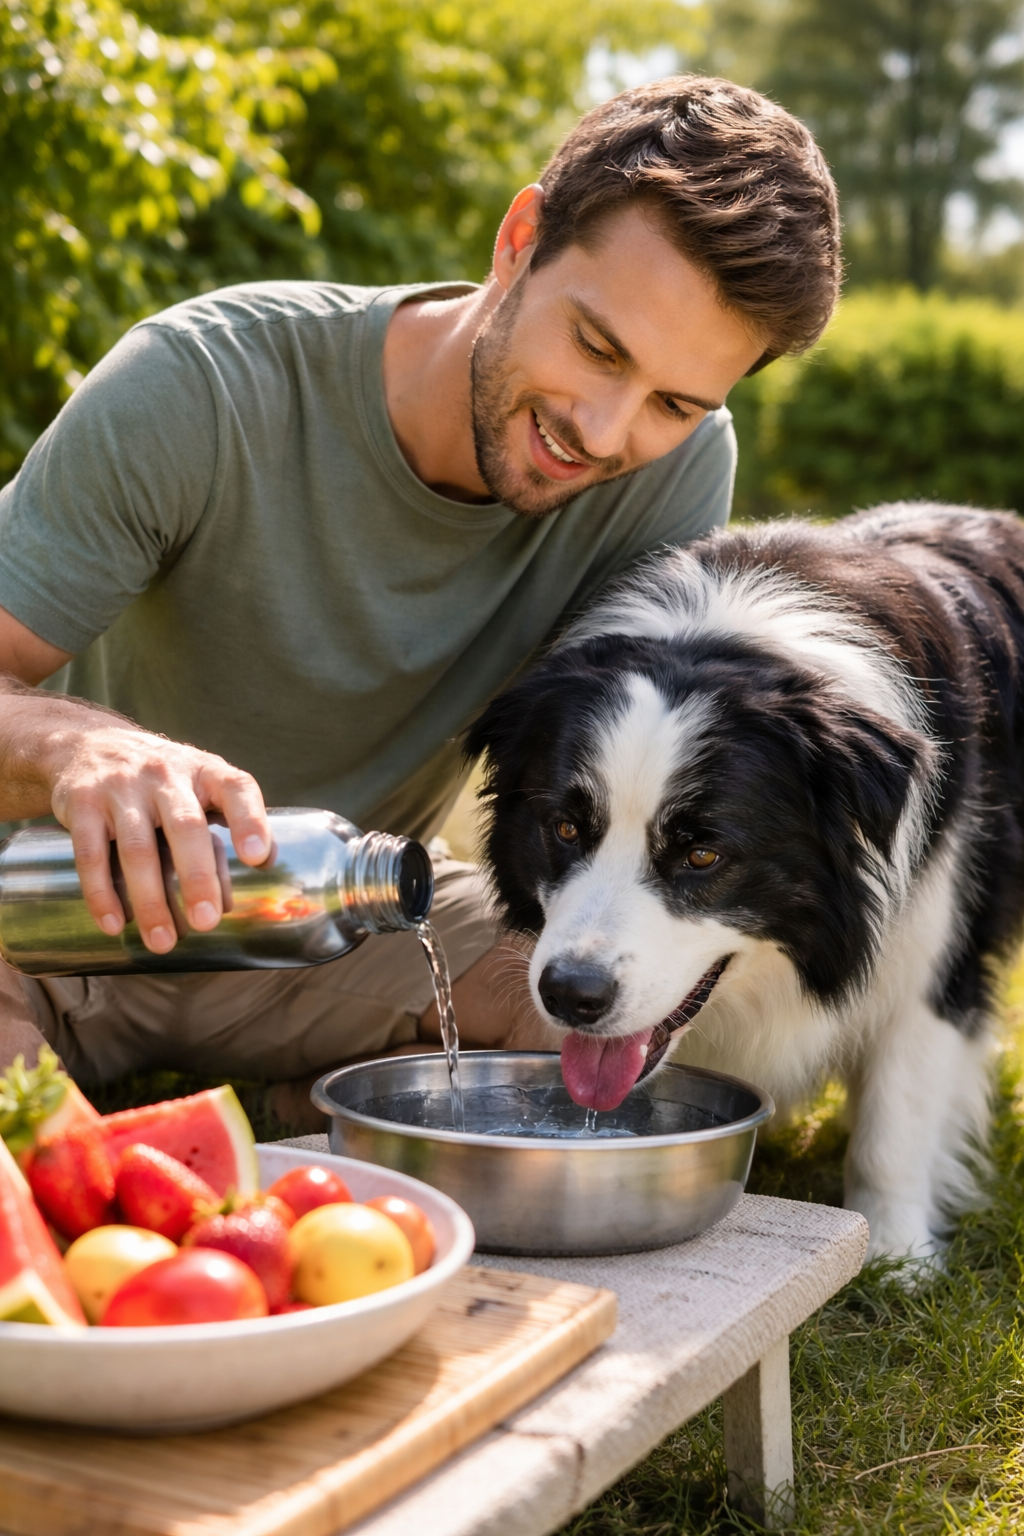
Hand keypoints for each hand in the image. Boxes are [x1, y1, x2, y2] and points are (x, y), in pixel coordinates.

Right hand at [46, 724, 270, 953]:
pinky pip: (91, 853)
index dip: (250, 820)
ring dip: (150, 900)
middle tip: (207, 922)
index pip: (236, 788)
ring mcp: (121, 787)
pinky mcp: (82, 804)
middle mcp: (166, 774)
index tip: (258, 857)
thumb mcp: (200, 785)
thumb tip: (268, 865)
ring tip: (163, 941)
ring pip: (138, 848)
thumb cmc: (163, 780)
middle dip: (197, 878)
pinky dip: (101, 892)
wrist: (89, 743)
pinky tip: (114, 923)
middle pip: (185, 828)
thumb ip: (231, 819)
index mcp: (205, 771)